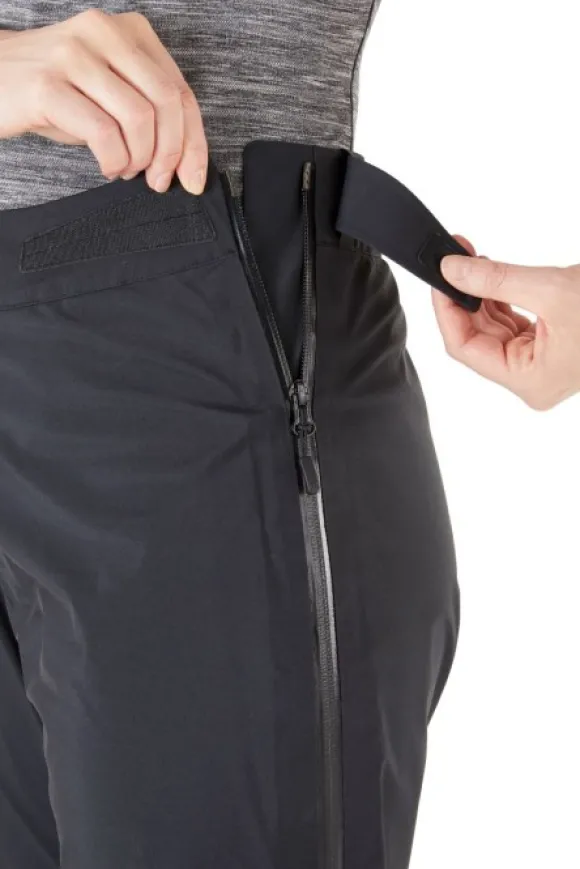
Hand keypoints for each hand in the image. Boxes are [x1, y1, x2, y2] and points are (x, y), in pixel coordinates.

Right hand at [0, 9, 206, 192]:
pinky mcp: (48, 86)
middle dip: (170, 154)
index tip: (193, 178)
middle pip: (166, 103)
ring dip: (138, 159)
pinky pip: (103, 133)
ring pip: (138, 119)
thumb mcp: (110, 92)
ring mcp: (74, 55)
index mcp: (129, 31)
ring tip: (124, 168)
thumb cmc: (56, 91)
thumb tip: (186, 161)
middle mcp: (104, 33)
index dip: (194, 142)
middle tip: (158, 181)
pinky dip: (113, 161)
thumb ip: (149, 110)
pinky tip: (107, 166)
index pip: (180, 90)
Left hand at [431, 236, 579, 409]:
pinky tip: (490, 273)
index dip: (447, 309)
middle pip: (476, 337)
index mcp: (528, 381)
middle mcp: (530, 379)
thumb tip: (452, 270)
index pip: (464, 348)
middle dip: (462, 295)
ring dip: (480, 292)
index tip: (439, 275)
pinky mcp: (549, 346)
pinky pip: (511, 322)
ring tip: (469, 257)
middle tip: (451, 256)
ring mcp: (540, 363)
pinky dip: (499, 297)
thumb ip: (495, 280)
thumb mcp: (551, 289)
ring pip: (492, 327)